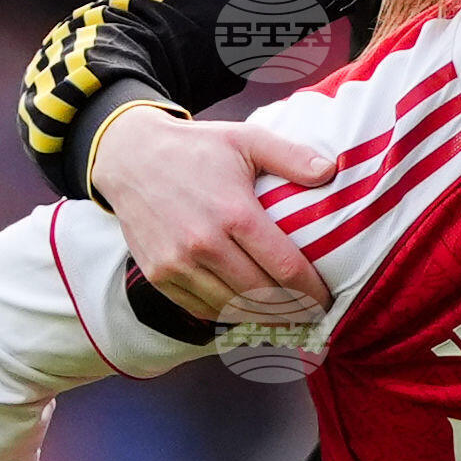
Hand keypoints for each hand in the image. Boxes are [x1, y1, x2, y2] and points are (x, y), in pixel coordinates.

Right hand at [87, 99, 332, 320]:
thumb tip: (331, 172)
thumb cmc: (195, 148)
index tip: (327, 300)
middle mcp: (205, 244)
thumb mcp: (246, 139)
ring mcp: (178, 263)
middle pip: (262, 296)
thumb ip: (291, 156)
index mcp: (234, 213)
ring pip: (233, 309)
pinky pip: (201, 310)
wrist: (129, 156)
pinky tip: (248, 313)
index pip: (285, 268)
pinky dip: (228, 316)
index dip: (312, 292)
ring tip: (286, 320)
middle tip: (312, 315)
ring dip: (263, 320)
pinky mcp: (159, 275)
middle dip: (294, 311)